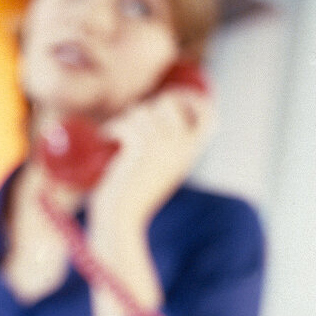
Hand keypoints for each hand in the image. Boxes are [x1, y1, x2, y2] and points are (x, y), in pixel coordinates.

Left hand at [89, 84, 215, 234]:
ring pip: (143, 110)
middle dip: (147, 107)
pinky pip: (126, 122)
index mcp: (191, 154)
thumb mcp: (163, 167)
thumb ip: (170, 144)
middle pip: (169, 101)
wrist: (122, 218)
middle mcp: (182, 148)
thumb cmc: (137, 194)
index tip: (172, 97)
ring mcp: (163, 147)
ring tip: (119, 137)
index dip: (193, 99)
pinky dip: (112, 128)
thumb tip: (165, 108)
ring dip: (127, 120)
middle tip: (133, 124)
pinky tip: (106, 137)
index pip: (209, 116)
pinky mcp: (141, 148)